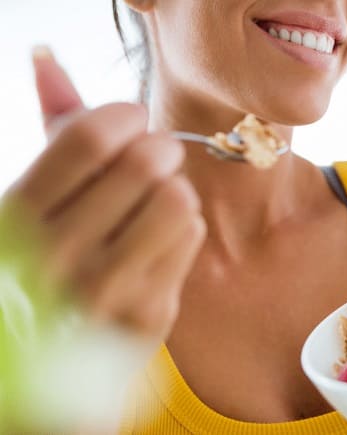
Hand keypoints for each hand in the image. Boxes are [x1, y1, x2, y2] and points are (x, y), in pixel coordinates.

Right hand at [4, 47, 205, 339]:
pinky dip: (184, 226)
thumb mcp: (40, 193)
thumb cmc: (57, 252)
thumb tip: (48, 57)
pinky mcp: (148, 314)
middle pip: (145, 163)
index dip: (125, 116)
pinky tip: (161, 240)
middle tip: (157, 155)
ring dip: (173, 189)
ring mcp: (104, 292)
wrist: (61, 348)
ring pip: (178, 198)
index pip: (90, 137)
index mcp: (16, 219)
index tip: (133, 118)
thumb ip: (51, 127)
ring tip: (156, 201)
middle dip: (160, 147)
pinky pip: (193, 233)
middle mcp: (55, 259)